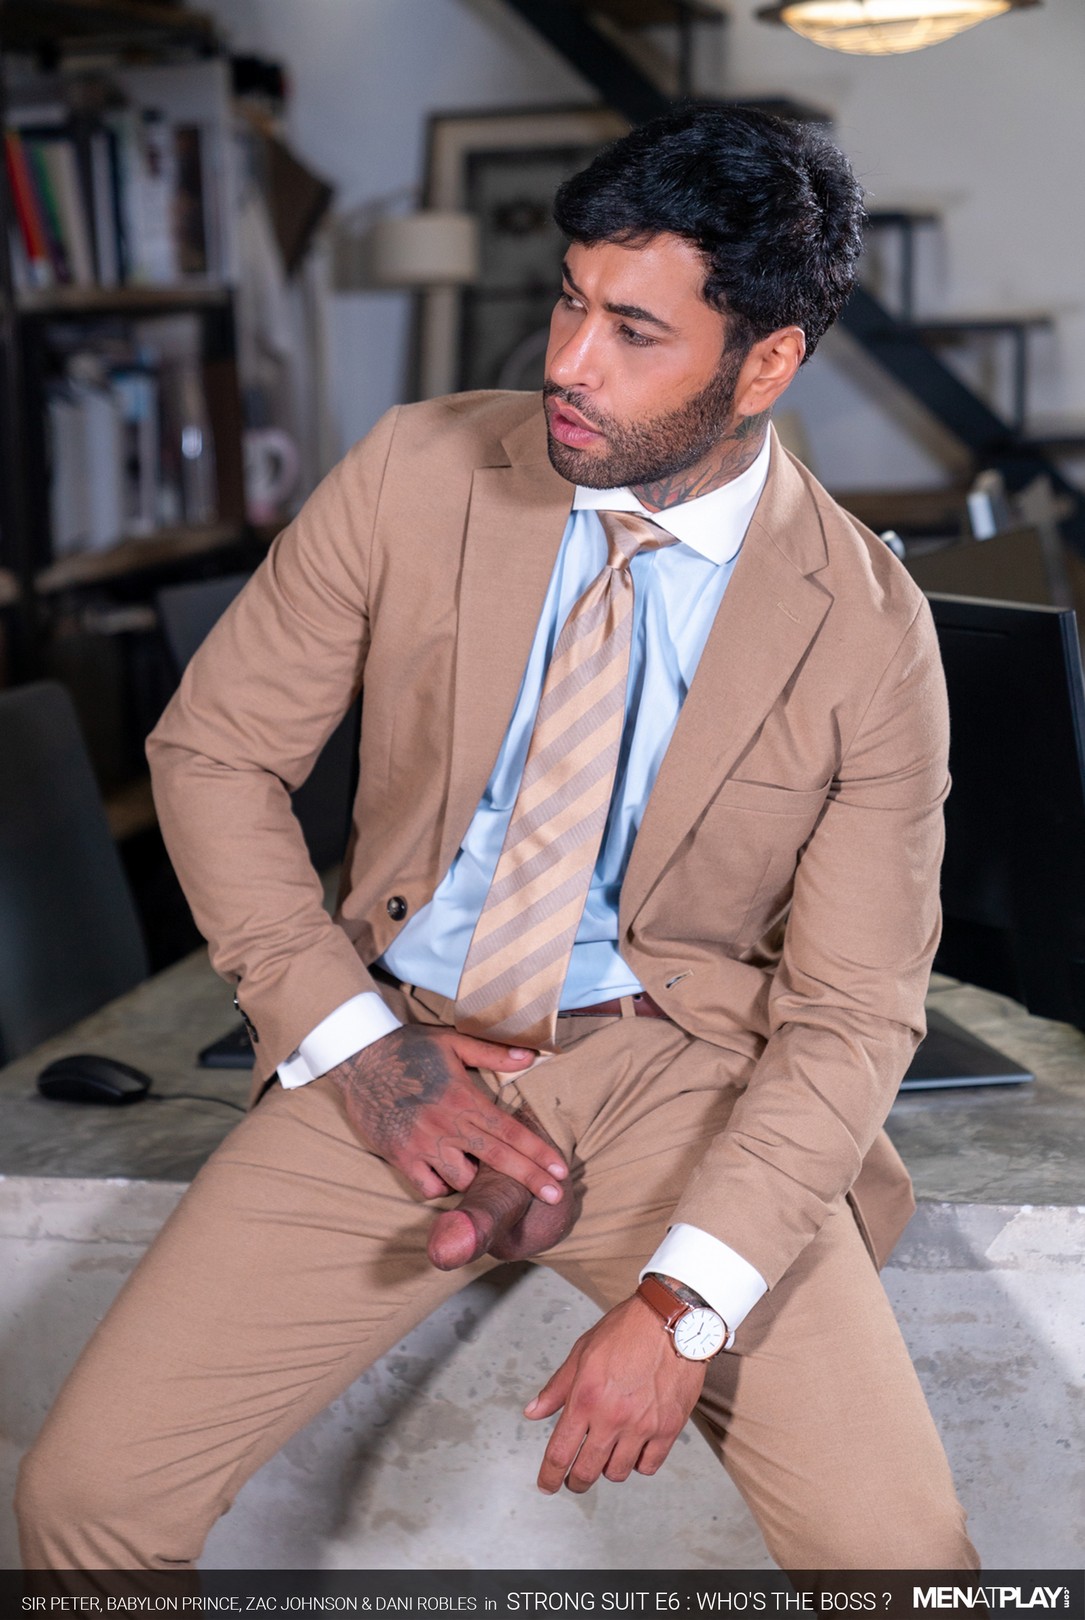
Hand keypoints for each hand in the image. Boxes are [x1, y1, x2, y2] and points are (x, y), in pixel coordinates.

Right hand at [330, 1024, 566, 1201]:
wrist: (359, 1057)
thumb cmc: (409, 1048)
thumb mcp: (452, 1042)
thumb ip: (492, 1053)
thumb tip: (531, 1056)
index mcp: (463, 1098)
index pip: (510, 1130)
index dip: (537, 1152)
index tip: (560, 1169)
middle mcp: (446, 1125)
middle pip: (497, 1159)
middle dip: (529, 1178)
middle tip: (555, 1196)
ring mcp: (421, 1143)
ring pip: (462, 1179)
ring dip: (478, 1181)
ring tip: (485, 1173)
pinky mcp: (399, 1156)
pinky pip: (429, 1187)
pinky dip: (442, 1187)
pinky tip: (448, 1176)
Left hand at [524, 1295, 706, 1493]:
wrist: (671, 1320)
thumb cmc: (626, 1330)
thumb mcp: (582, 1352)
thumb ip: (557, 1388)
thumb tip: (533, 1412)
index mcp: (585, 1397)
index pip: (560, 1453)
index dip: (549, 1476)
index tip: (547, 1484)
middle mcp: (612, 1417)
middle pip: (587, 1472)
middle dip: (576, 1481)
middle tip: (574, 1479)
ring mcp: (642, 1425)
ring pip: (618, 1473)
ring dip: (608, 1469)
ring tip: (607, 1454)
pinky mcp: (668, 1428)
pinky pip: (649, 1466)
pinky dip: (639, 1463)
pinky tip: (635, 1449)